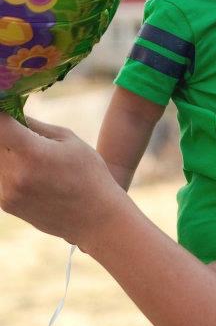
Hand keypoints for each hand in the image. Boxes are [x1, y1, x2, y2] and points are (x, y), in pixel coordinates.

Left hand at [0, 113, 124, 249]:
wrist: (96, 218)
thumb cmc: (89, 173)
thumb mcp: (68, 140)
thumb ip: (35, 125)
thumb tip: (10, 111)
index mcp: (32, 153)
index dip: (1, 112)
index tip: (6, 106)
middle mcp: (13, 174)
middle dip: (6, 132)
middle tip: (21, 130)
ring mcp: (6, 192)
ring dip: (7, 150)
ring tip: (32, 152)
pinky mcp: (5, 204)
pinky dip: (8, 166)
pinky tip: (31, 169)